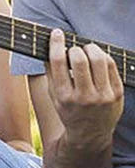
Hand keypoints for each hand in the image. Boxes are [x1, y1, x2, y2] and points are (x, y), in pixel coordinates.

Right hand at [47, 29, 123, 146]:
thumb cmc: (69, 110)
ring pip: (98, 59)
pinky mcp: (117, 93)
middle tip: (73, 49)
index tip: (56, 33)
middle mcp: (84, 96)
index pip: (58, 62)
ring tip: (87, 51)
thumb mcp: (54, 96)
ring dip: (91, 49)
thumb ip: (50, 73)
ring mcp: (103, 95)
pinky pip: (111, 65)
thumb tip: (50, 47)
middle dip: (75, 48)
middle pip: (79, 59)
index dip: (57, 43)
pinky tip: (98, 59)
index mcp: (64, 96)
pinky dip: (103, 57)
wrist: (90, 133)